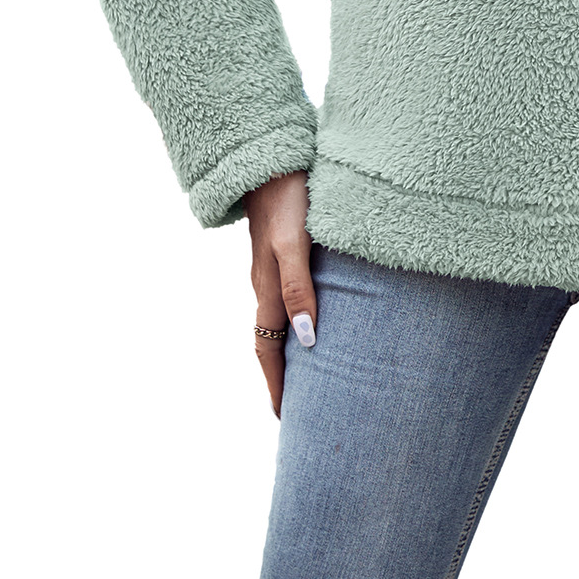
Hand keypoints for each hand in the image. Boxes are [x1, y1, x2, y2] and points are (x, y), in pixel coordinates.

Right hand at [244, 170, 316, 417]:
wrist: (273, 160)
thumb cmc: (289, 200)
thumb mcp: (293, 244)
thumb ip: (299, 287)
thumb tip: (304, 339)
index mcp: (267, 288)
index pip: (268, 349)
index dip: (275, 384)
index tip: (284, 418)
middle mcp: (266, 283)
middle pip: (269, 340)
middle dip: (280, 376)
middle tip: (298, 408)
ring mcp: (271, 267)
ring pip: (277, 319)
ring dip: (287, 349)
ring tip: (308, 372)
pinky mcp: (281, 250)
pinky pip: (284, 298)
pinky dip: (294, 320)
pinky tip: (312, 317)